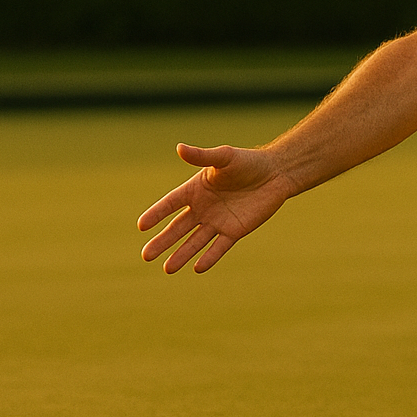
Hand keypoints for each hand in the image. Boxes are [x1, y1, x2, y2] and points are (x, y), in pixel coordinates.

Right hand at [138, 144, 296, 273]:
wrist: (275, 174)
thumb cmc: (248, 162)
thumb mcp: (224, 157)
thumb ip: (202, 156)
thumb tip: (179, 148)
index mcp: (195, 189)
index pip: (170, 204)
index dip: (156, 214)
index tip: (141, 226)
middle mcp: (203, 208)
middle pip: (178, 228)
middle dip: (162, 241)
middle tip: (146, 256)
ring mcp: (218, 221)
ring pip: (195, 241)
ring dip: (182, 254)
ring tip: (167, 269)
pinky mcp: (235, 231)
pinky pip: (219, 247)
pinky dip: (209, 257)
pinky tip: (197, 268)